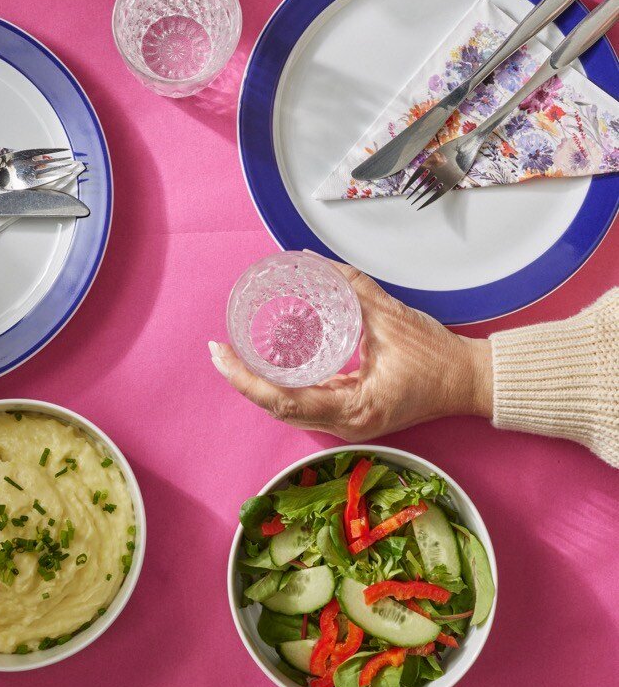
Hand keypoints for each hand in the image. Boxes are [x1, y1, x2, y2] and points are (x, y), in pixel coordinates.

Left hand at [209, 263, 491, 438]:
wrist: (467, 380)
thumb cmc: (436, 355)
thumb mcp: (389, 315)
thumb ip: (347, 285)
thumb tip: (308, 261)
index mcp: (354, 408)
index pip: (282, 400)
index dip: (244, 378)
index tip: (221, 353)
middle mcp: (346, 424)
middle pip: (278, 409)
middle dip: (243, 381)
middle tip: (218, 350)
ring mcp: (349, 424)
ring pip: (289, 411)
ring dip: (259, 386)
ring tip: (234, 357)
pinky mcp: (353, 414)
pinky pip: (306, 405)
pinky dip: (282, 387)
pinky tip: (268, 367)